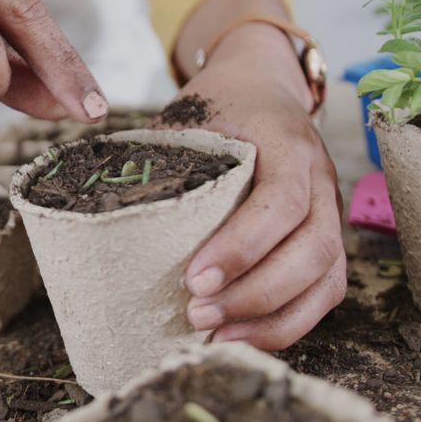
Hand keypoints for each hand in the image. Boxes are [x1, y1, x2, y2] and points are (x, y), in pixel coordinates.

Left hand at [159, 23, 345, 350]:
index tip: (195, 278)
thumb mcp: (187, 119)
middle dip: (255, 293)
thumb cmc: (217, 106)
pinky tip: (241, 337)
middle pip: (312, 250)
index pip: (281, 201)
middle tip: (197, 315)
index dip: (243, 246)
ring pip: (324, 279)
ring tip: (214, 335)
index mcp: (286, 142)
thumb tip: (90, 204)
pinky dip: (287, 323)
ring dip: (272, 318)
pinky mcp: (327, 240)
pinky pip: (324, 291)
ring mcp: (329, 211)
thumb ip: (156, 159)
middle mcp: (319, 179)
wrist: (261, 84)